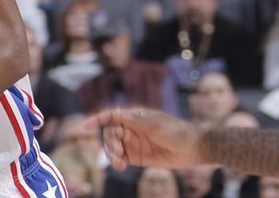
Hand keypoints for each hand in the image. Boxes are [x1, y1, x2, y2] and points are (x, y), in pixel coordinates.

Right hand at [83, 108, 204, 170]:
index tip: (84, 125)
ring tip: (119, 162)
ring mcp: (133, 143)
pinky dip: (117, 162)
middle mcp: (130, 129)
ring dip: (111, 154)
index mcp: (133, 117)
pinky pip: (121, 158)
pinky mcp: (137, 157)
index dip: (97, 119)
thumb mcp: (154, 124)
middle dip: (109, 142)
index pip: (111, 116)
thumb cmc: (176, 131)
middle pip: (109, 133)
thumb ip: (134, 121)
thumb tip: (115, 112)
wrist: (194, 149)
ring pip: (113, 147)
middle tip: (116, 151)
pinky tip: (121, 166)